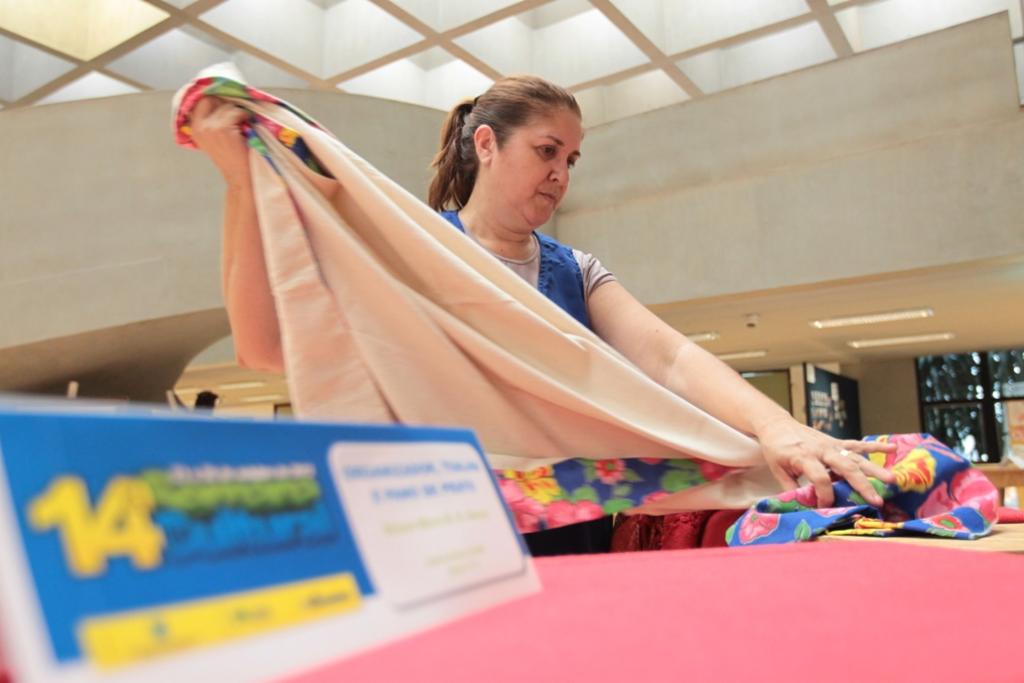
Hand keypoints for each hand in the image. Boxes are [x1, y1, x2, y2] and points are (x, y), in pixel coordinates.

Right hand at [190, 97, 251, 185]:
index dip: (213, 99)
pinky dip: (244, 116)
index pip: (199, 101)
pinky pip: (236, 112)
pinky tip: (247, 127)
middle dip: (225, 102)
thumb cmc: (231, 157)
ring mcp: (210, 126)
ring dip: (237, 112)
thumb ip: (211, 121)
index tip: (225, 102)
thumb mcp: (214, 138)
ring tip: (242, 124)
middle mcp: (199, 126)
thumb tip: (220, 98)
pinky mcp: (223, 128)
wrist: (239, 176)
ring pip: (226, 105)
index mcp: (194, 128)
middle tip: (236, 112)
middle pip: (210, 99)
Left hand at [755, 416, 896, 506]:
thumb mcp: (778, 470)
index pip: (820, 478)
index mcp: (804, 457)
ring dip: (874, 468)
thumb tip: (803, 508)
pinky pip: (857, 444)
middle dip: (862, 485)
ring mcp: (831, 445)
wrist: (776, 424)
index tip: (825, 507)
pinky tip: (893, 448)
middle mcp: (821, 450)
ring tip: (891, 480)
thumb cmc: (776, 449)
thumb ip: (791, 489)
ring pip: (856, 457)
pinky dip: (875, 446)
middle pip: (845, 467)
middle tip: (877, 500)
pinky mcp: (836, 442)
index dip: (824, 495)